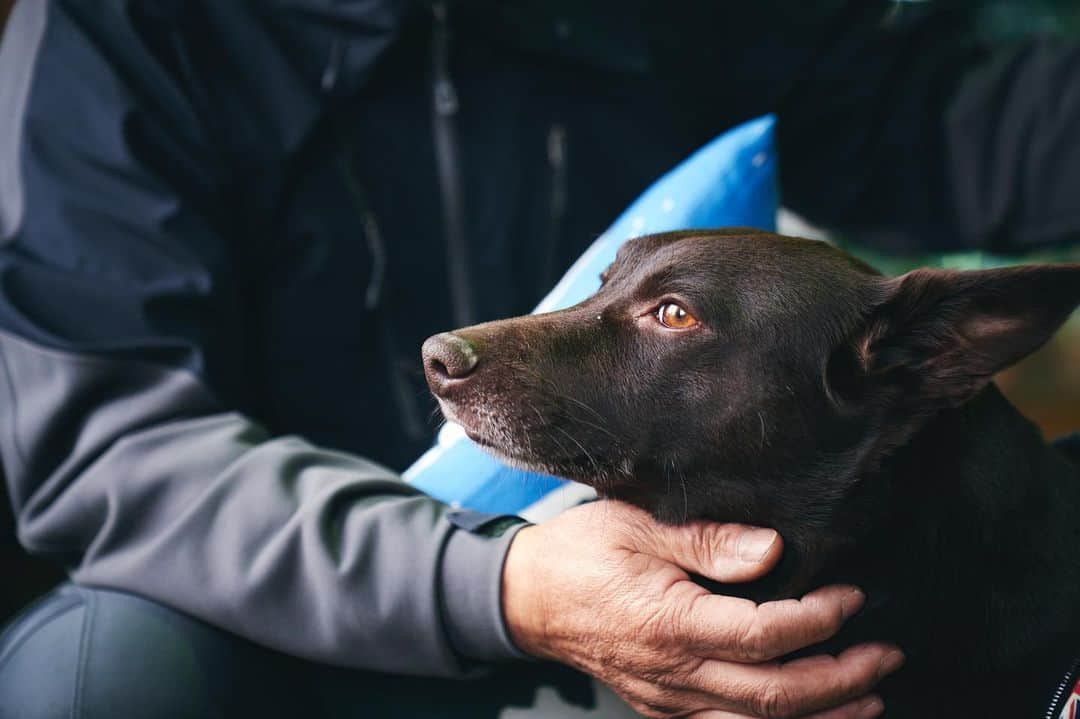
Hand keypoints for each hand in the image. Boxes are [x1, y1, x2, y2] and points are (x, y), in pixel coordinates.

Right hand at [502, 501, 902, 718]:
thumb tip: (775, 551)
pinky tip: (806, 718)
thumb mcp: (639, 521)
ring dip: (821, 717)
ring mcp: (667, 699)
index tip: (852, 596)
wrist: (529, 597)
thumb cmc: (582, 550)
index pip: (765, 636)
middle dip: (841, 679)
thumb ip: (709, 538)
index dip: (818, 620)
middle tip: (886, 655)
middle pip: (775, 696)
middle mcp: (673, 673)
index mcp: (670, 622)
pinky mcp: (662, 708)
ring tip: (868, 699)